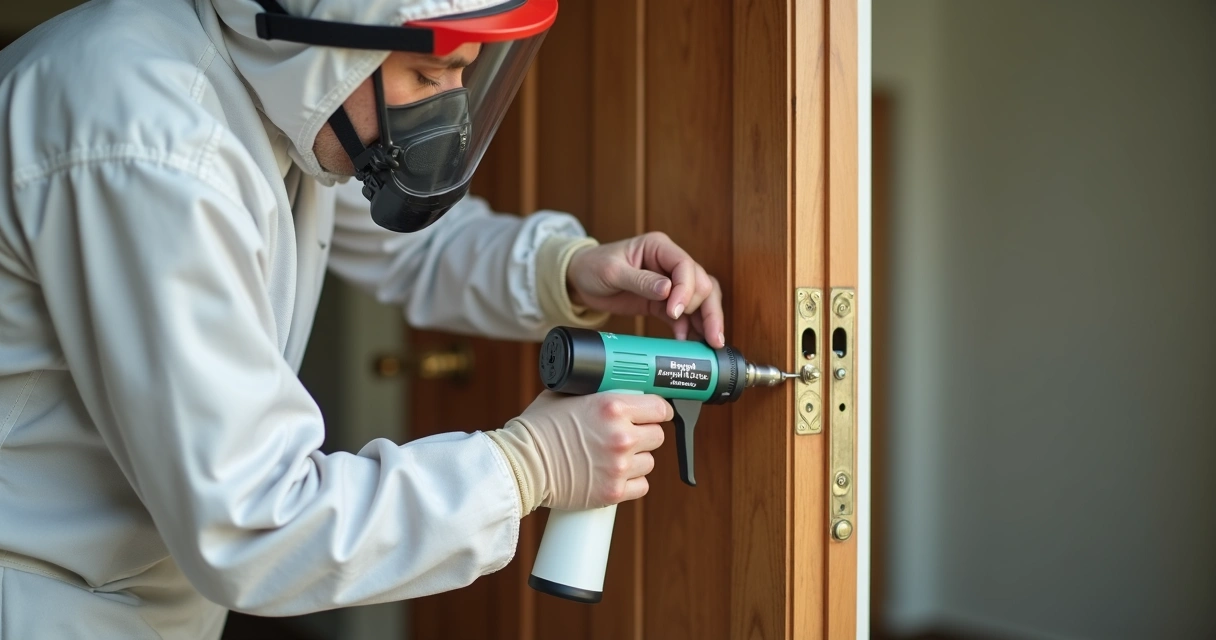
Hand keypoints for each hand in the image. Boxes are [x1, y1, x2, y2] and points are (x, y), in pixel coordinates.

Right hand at [496, 391, 669, 510]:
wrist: (521, 465)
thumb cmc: (537, 429)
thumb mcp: (565, 395)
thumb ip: (592, 392)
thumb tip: (607, 387)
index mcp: (613, 407)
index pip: (659, 408)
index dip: (657, 410)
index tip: (654, 414)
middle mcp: (621, 436)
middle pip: (657, 436)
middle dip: (645, 434)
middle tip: (628, 435)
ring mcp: (619, 466)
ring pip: (650, 462)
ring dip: (637, 459)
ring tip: (614, 456)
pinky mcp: (614, 492)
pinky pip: (641, 485)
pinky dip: (630, 482)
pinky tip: (613, 474)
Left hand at [567, 232, 725, 347]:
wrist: (580, 280)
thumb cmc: (593, 266)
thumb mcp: (612, 271)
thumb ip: (640, 280)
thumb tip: (667, 289)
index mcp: (659, 247)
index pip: (685, 266)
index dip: (685, 290)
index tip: (674, 311)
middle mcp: (669, 263)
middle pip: (702, 283)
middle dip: (706, 309)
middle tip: (706, 334)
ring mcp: (670, 283)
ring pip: (700, 299)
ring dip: (706, 320)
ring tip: (709, 342)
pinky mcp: (664, 302)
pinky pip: (685, 314)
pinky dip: (689, 327)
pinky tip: (686, 341)